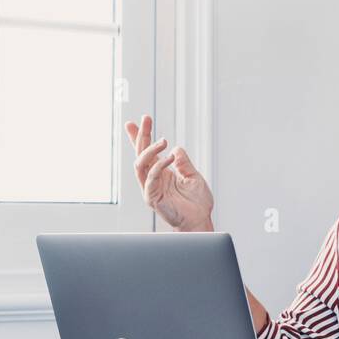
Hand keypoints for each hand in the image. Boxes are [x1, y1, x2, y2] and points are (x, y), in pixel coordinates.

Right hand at [124, 114, 213, 230]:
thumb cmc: (197, 202)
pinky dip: (160, 166)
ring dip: (150, 150)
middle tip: (146, 119)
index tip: (139, 120)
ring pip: (141, 164)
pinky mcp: (152, 197)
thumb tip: (176, 149)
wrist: (199, 220)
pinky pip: (152, 178)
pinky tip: (170, 157)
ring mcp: (150, 187)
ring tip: (163, 141)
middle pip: (141, 153)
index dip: (142, 136)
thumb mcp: (193, 176)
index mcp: (161, 172)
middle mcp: (153, 178)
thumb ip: (183, 162)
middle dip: (141, 135)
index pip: (148, 151)